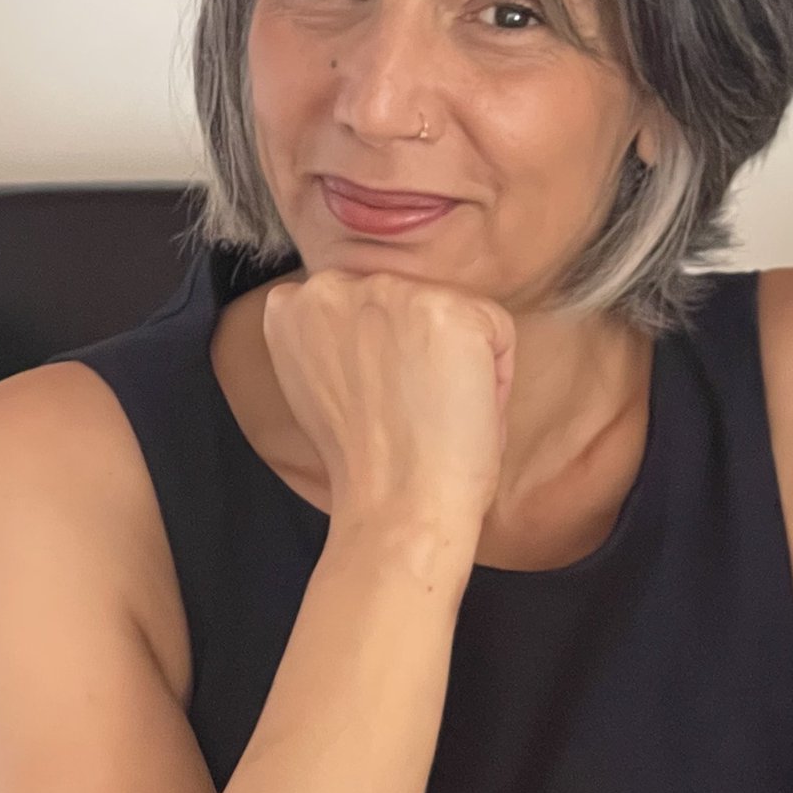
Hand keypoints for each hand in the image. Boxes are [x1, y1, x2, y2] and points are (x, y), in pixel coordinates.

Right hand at [261, 268, 516, 534]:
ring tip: (435, 411)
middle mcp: (337, 285)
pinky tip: (462, 410)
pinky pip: (496, 332)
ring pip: (453, 314)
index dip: (383, 351)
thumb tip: (377, 323)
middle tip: (410, 408)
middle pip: (410, 303)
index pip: (363, 303)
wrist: (397, 507)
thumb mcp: (321, 382)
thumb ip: (336, 338)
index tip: (382, 394)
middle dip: (420, 350)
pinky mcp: (449, 309)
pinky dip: (497, 375)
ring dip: (458, 359)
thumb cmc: (367, 464)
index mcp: (295, 305)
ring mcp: (395, 293)